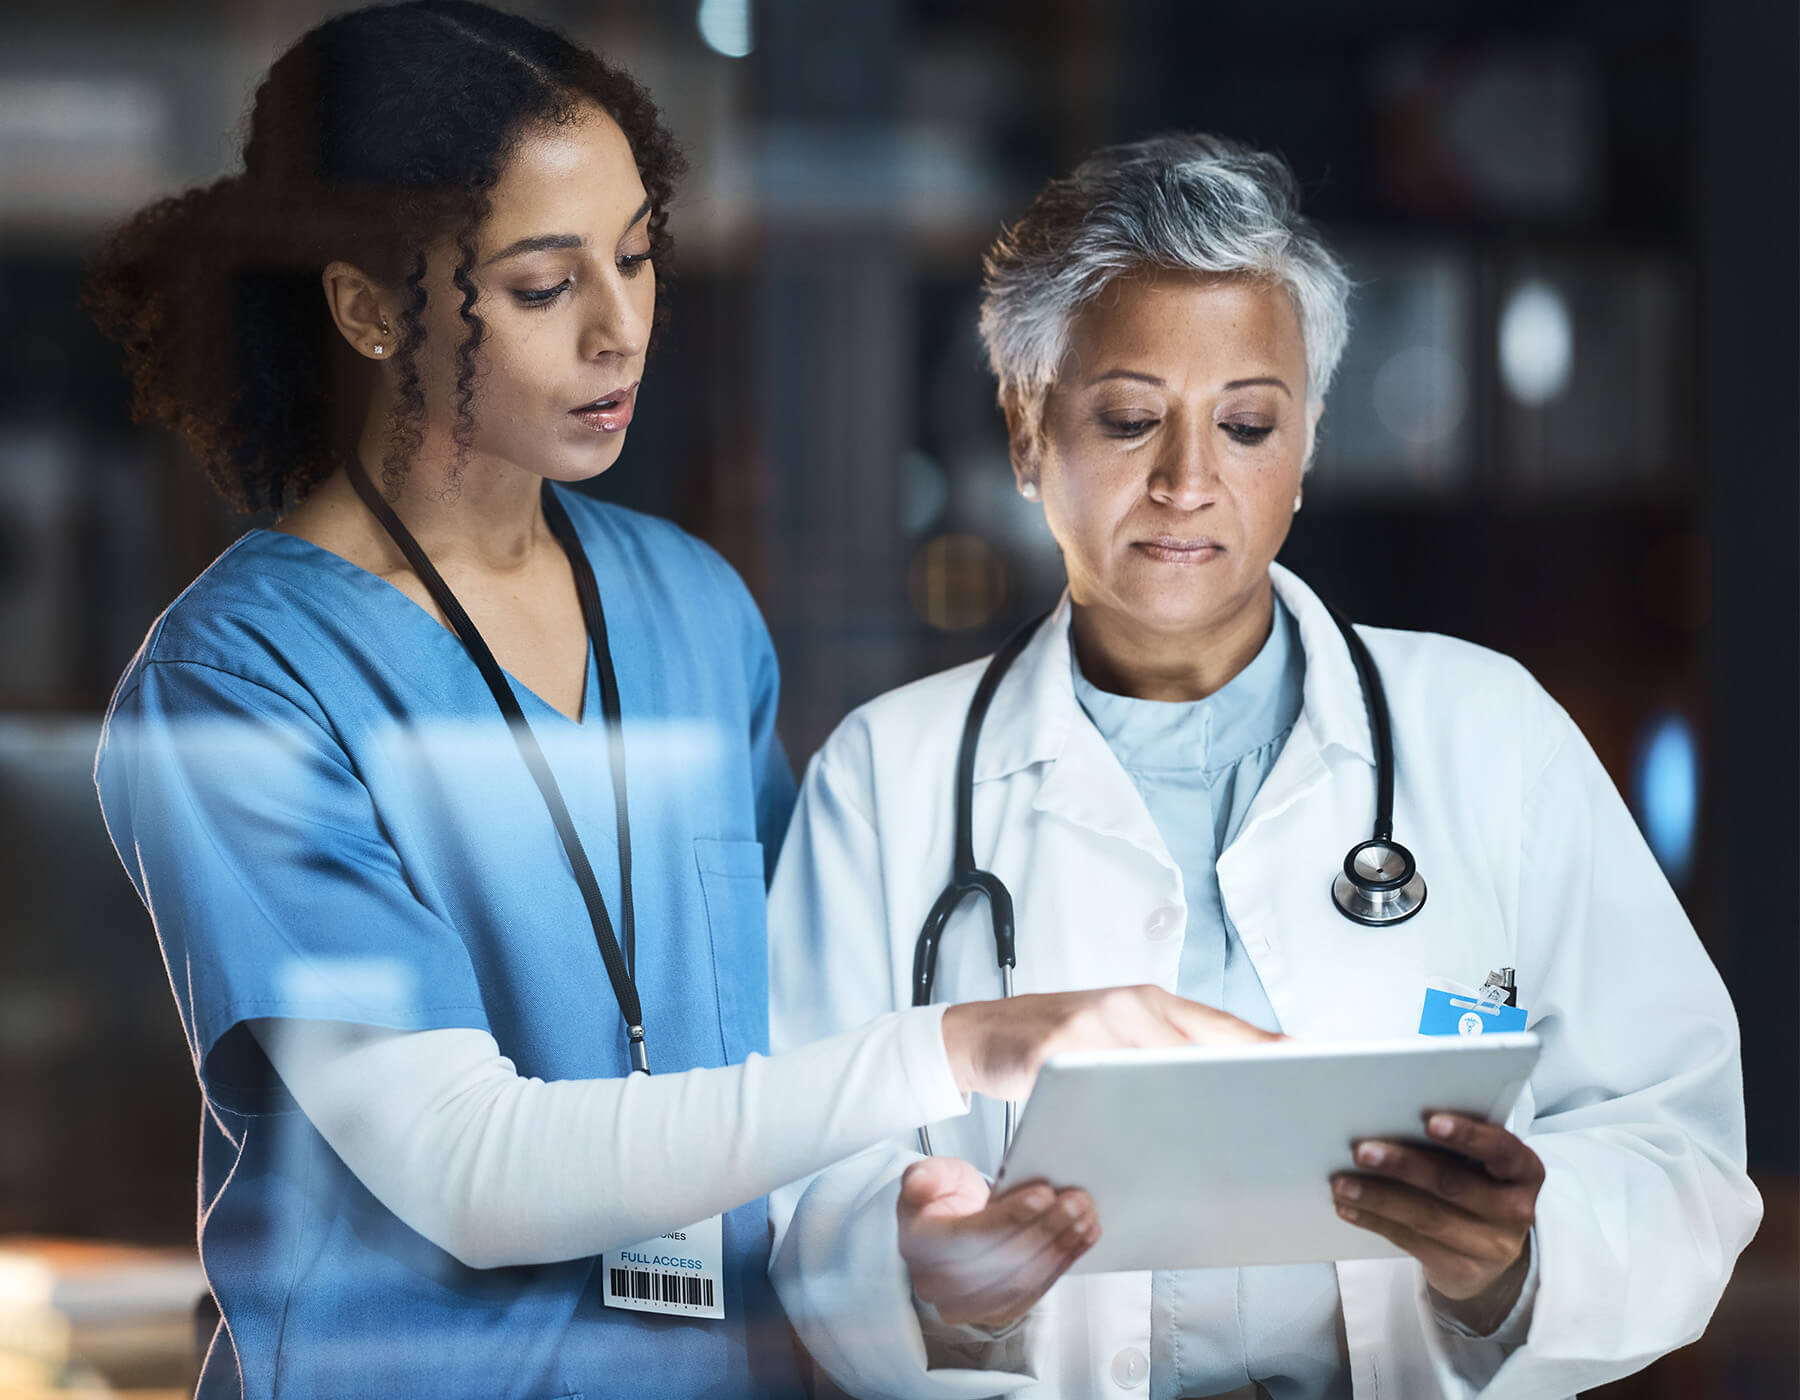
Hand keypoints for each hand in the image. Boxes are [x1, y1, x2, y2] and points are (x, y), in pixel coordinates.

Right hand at [898, 1155, 1095, 1329]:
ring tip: (1085, 1217)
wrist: (953, 1228)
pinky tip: (1082, 1238)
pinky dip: (1062, 1264)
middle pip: (1000, 1261)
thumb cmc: (945, 1200)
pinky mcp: (996, 1314)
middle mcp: (937, 1284)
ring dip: (1060, 1248)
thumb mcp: (931, 1176)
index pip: (969, 1235)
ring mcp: (967, 1306)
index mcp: (919, 1243)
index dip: (1009, 1216)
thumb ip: (924, 1176)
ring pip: (1021, 1280)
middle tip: (1077, 1201)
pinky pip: (1034, 1292)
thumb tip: (918, 1184)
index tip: (1044, 1193)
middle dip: (1045, 1230)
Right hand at [941, 985, 1279, 1101]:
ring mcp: (1094, 1024)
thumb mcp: (1114, 1034)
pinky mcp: (1058, 1048)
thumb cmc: (1051, 1039)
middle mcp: (1127, 1005)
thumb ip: (1162, 1050)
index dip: (1265, 1046)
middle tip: (1274, 1112)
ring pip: (1160, 1065)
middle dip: (1238, 1079)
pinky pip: (1106, 1083)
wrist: (978, 1032)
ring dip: (1191, 1101)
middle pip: (1200, 1045)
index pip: (1220, 1025)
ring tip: (1225, 1133)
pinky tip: (1147, 1138)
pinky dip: (1130, 1110)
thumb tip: (1226, 1084)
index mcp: (1147, 1002)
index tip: (1308, 1063)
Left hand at [1332, 1112, 1542, 1328]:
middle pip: (1453, 1185)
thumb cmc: (1479, 1187)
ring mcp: (1490, 1246)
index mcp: (1524, 1171)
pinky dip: (1375, 1221)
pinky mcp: (1461, 1270)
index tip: (1431, 1122)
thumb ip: (1457, 1146)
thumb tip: (1390, 1117)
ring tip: (1342, 1183)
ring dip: (1378, 1197)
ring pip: (1426, 1217)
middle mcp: (1515, 1210)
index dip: (1469, 1136)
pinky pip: (1411, 1241)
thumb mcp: (1485, 1165)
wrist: (1494, 1255)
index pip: (1502, 1150)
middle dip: (1404, 1166)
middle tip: (1362, 1151)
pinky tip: (1349, 1208)